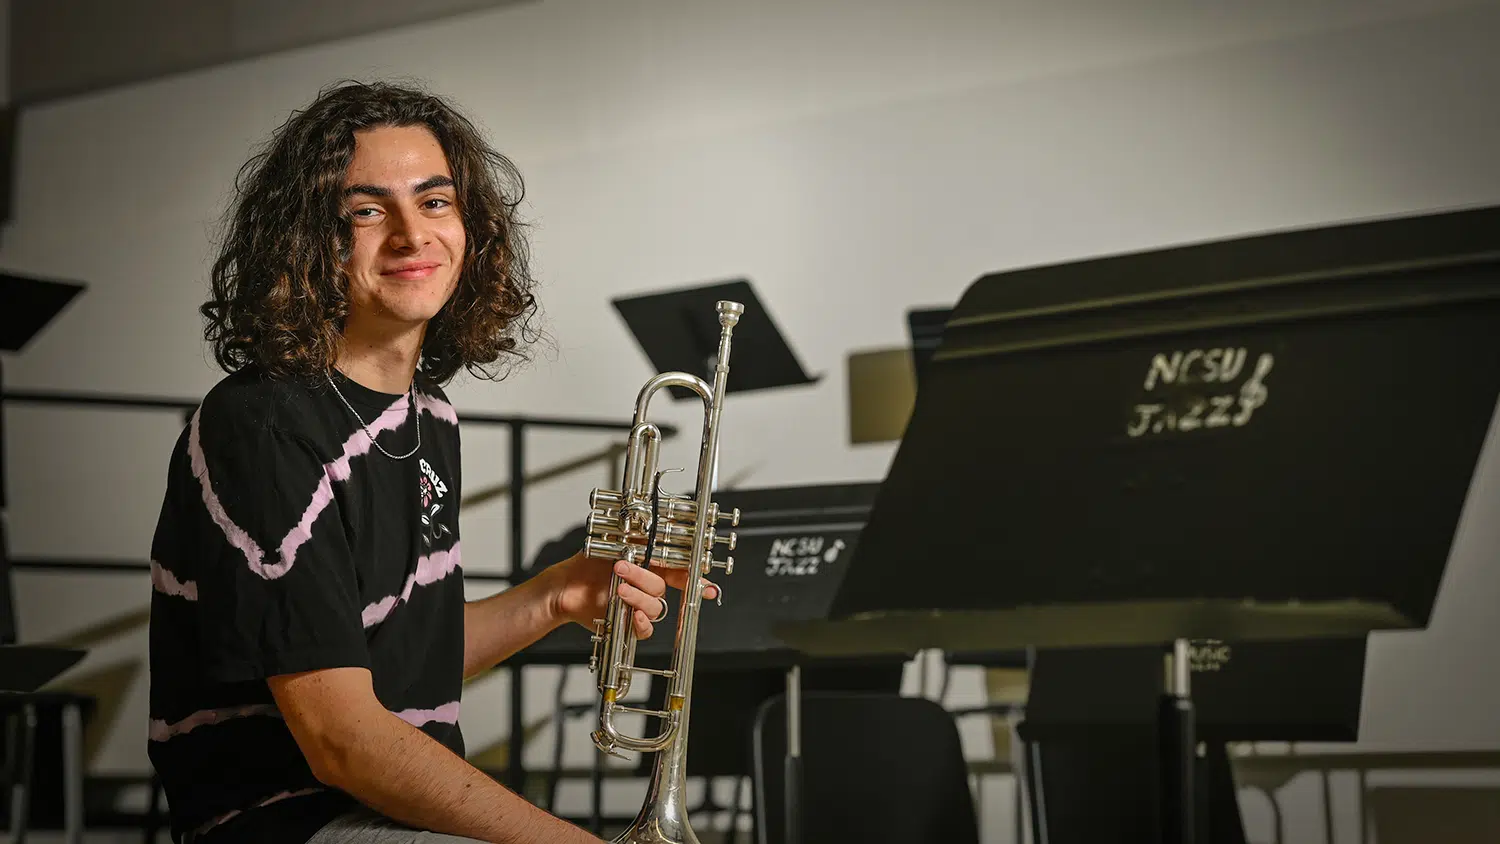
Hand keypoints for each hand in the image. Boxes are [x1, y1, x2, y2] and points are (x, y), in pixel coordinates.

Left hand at [547, 550, 719, 639]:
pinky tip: (633, 615)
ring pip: (655, 607)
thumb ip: (639, 538)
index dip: (696, 579)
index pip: (680, 572)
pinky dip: (641, 623)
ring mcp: (639, 605)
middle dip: (643, 578)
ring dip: (638, 597)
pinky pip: (646, 630)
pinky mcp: (629, 623)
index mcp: (650, 566)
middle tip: (622, 569)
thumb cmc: (588, 563)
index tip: (707, 586)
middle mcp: (646, 586)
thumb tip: (654, 527)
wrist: (566, 585)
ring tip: (618, 589)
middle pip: (663, 588)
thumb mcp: (615, 543)